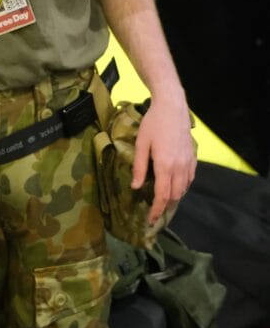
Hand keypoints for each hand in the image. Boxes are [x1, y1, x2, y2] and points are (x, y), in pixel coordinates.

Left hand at [132, 96, 196, 224]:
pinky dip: (183, 187)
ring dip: (174, 197)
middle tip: (155, 213)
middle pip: (175, 195)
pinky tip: (176, 186)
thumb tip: (135, 187)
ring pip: (184, 189)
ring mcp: (188, 163)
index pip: (162, 195)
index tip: (150, 220)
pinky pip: (190, 179)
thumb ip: (139, 166)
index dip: (156, 210)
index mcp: (165, 166)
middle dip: (165, 207)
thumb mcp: (141, 143)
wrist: (172, 107)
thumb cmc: (153, 123)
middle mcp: (179, 168)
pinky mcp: (193, 157)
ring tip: (164, 201)